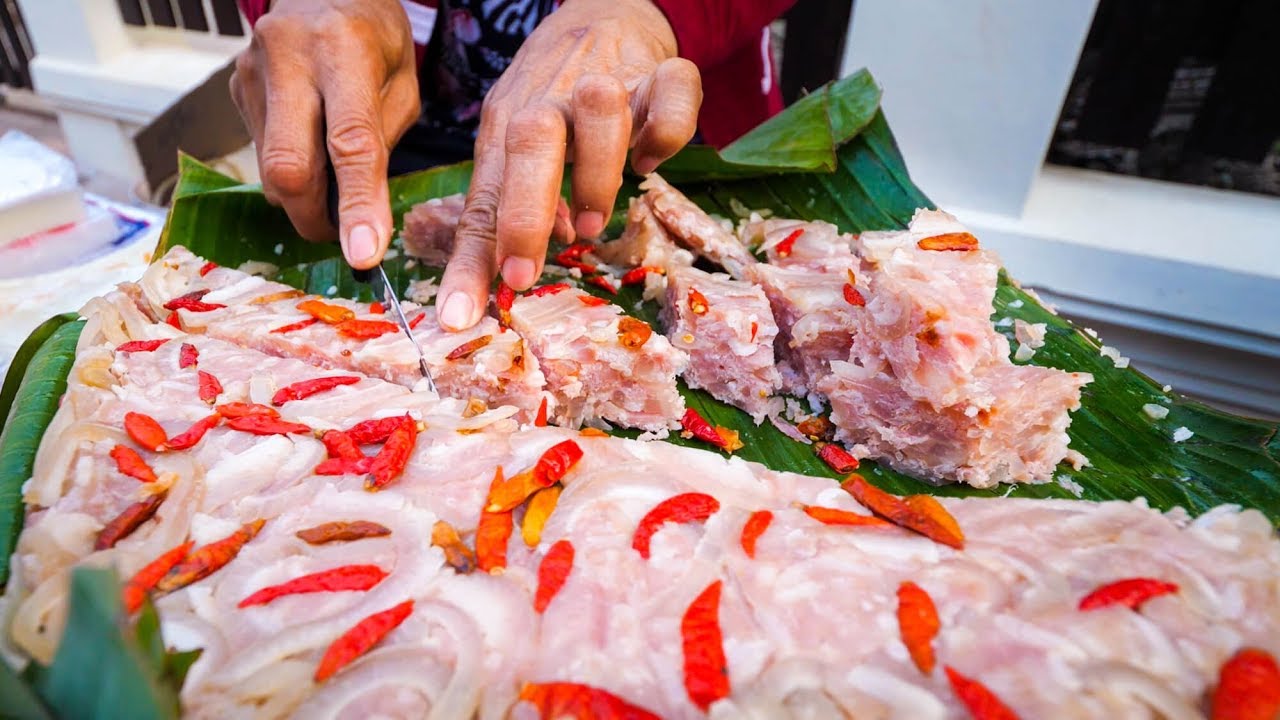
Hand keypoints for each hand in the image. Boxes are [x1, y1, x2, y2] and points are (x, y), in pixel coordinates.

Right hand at [229, 0, 419, 268]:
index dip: (358, 204)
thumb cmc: (374, 36)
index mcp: (342, 49)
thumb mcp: (402, 80)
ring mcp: (251, 74)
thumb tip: (361, 212)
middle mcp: (286, 58)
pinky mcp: (235, 89)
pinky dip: (291, 170)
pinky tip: (310, 150)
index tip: (363, 255)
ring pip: (270, 170)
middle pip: (289, 168)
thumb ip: (382, 140)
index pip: (349, 142)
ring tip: (333, 182)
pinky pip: (261, 154)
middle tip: (342, 236)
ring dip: (304, 196)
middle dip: (315, 218)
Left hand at [437, 0, 701, 329]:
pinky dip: (667, 133)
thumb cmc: (555, 98)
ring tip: (591, 222)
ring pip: (601, 109)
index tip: (461, 312)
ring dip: (595, 173)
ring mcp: (609, 81)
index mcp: (508, 124)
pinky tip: (650, 161)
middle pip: (530, 140)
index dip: (471, 256)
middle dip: (524, 212)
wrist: (609, 12)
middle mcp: (552, 100)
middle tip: (523, 273)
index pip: (483, 194)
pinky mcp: (664, 75)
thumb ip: (511, 203)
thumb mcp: (516, 145)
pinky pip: (673, 94)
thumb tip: (509, 269)